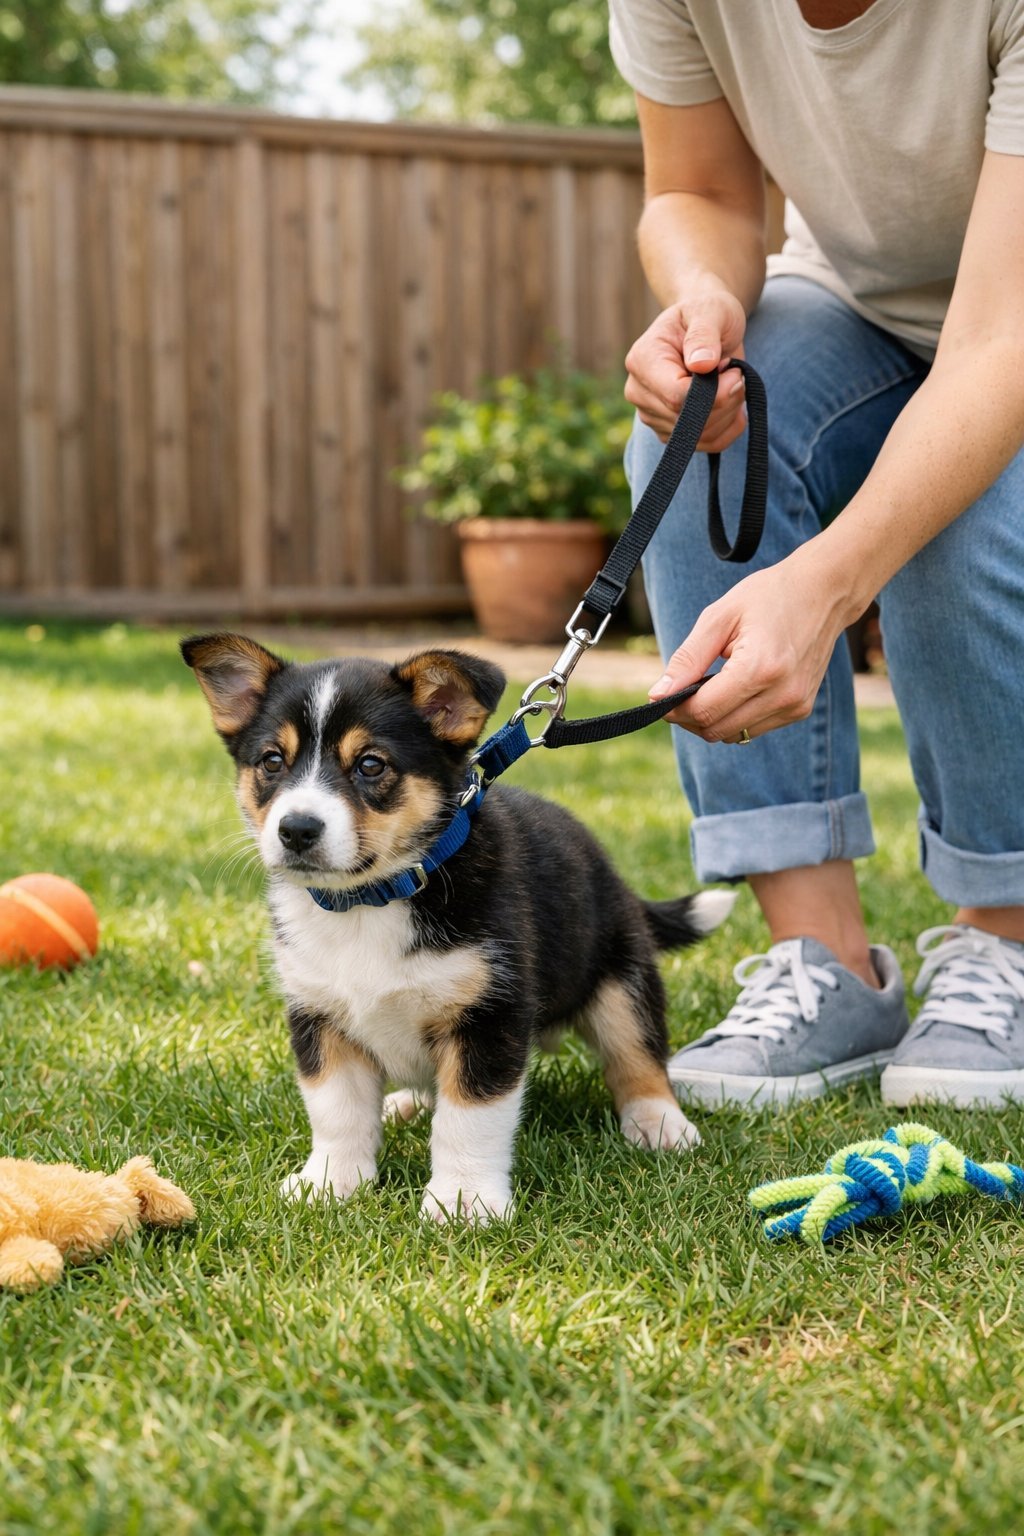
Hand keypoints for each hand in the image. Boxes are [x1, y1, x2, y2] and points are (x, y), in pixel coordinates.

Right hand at [625, 289, 748, 446]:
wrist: (706, 325)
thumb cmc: (707, 314)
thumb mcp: (710, 311)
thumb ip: (704, 334)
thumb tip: (701, 364)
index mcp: (642, 360)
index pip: (675, 396)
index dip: (713, 393)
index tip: (734, 371)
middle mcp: (639, 392)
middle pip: (687, 421)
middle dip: (725, 401)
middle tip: (737, 372)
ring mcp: (651, 415)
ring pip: (699, 437)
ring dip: (729, 413)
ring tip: (733, 382)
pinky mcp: (669, 432)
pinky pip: (705, 445)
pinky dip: (728, 429)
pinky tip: (734, 405)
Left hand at [649, 551, 858, 742]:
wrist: (824, 592)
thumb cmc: (768, 596)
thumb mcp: (719, 617)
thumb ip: (687, 659)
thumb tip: (657, 695)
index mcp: (761, 668)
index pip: (704, 710)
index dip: (675, 709)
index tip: (660, 698)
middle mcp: (782, 694)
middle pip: (716, 730)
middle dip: (690, 717)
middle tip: (681, 691)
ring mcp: (795, 705)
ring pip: (734, 736)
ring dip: (712, 719)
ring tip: (709, 685)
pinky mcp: (800, 710)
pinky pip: (753, 729)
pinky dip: (734, 717)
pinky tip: (734, 689)